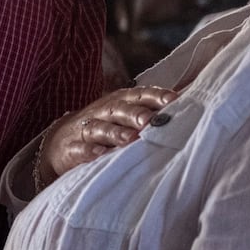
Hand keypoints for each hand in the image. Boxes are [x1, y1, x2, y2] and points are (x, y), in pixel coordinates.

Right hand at [38, 85, 179, 183]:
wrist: (61, 141)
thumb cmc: (103, 125)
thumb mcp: (124, 113)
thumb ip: (152, 108)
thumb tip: (189, 98)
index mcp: (119, 102)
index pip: (138, 95)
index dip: (154, 96)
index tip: (173, 100)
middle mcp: (103, 112)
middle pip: (119, 109)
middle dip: (135, 114)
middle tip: (150, 120)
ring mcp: (86, 129)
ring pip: (100, 128)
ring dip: (115, 132)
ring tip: (129, 139)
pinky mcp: (71, 148)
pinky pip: (80, 149)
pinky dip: (89, 151)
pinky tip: (99, 154)